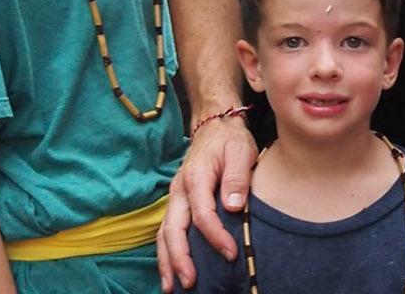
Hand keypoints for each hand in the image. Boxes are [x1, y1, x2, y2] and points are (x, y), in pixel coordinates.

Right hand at [157, 115, 256, 291]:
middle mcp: (178, 190)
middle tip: (191, 281)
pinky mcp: (176, 203)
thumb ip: (236, 178)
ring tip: (172, 286)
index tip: (231, 254)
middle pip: (174, 229)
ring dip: (167, 261)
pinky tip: (171, 270)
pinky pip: (166, 231)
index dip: (216, 236)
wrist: (215, 127)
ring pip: (164, 233)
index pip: (203, 214)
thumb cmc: (230, 141)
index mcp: (195, 178)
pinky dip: (166, 252)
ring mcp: (174, 197)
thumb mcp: (240, 151)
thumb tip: (234, 207)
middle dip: (180, 258)